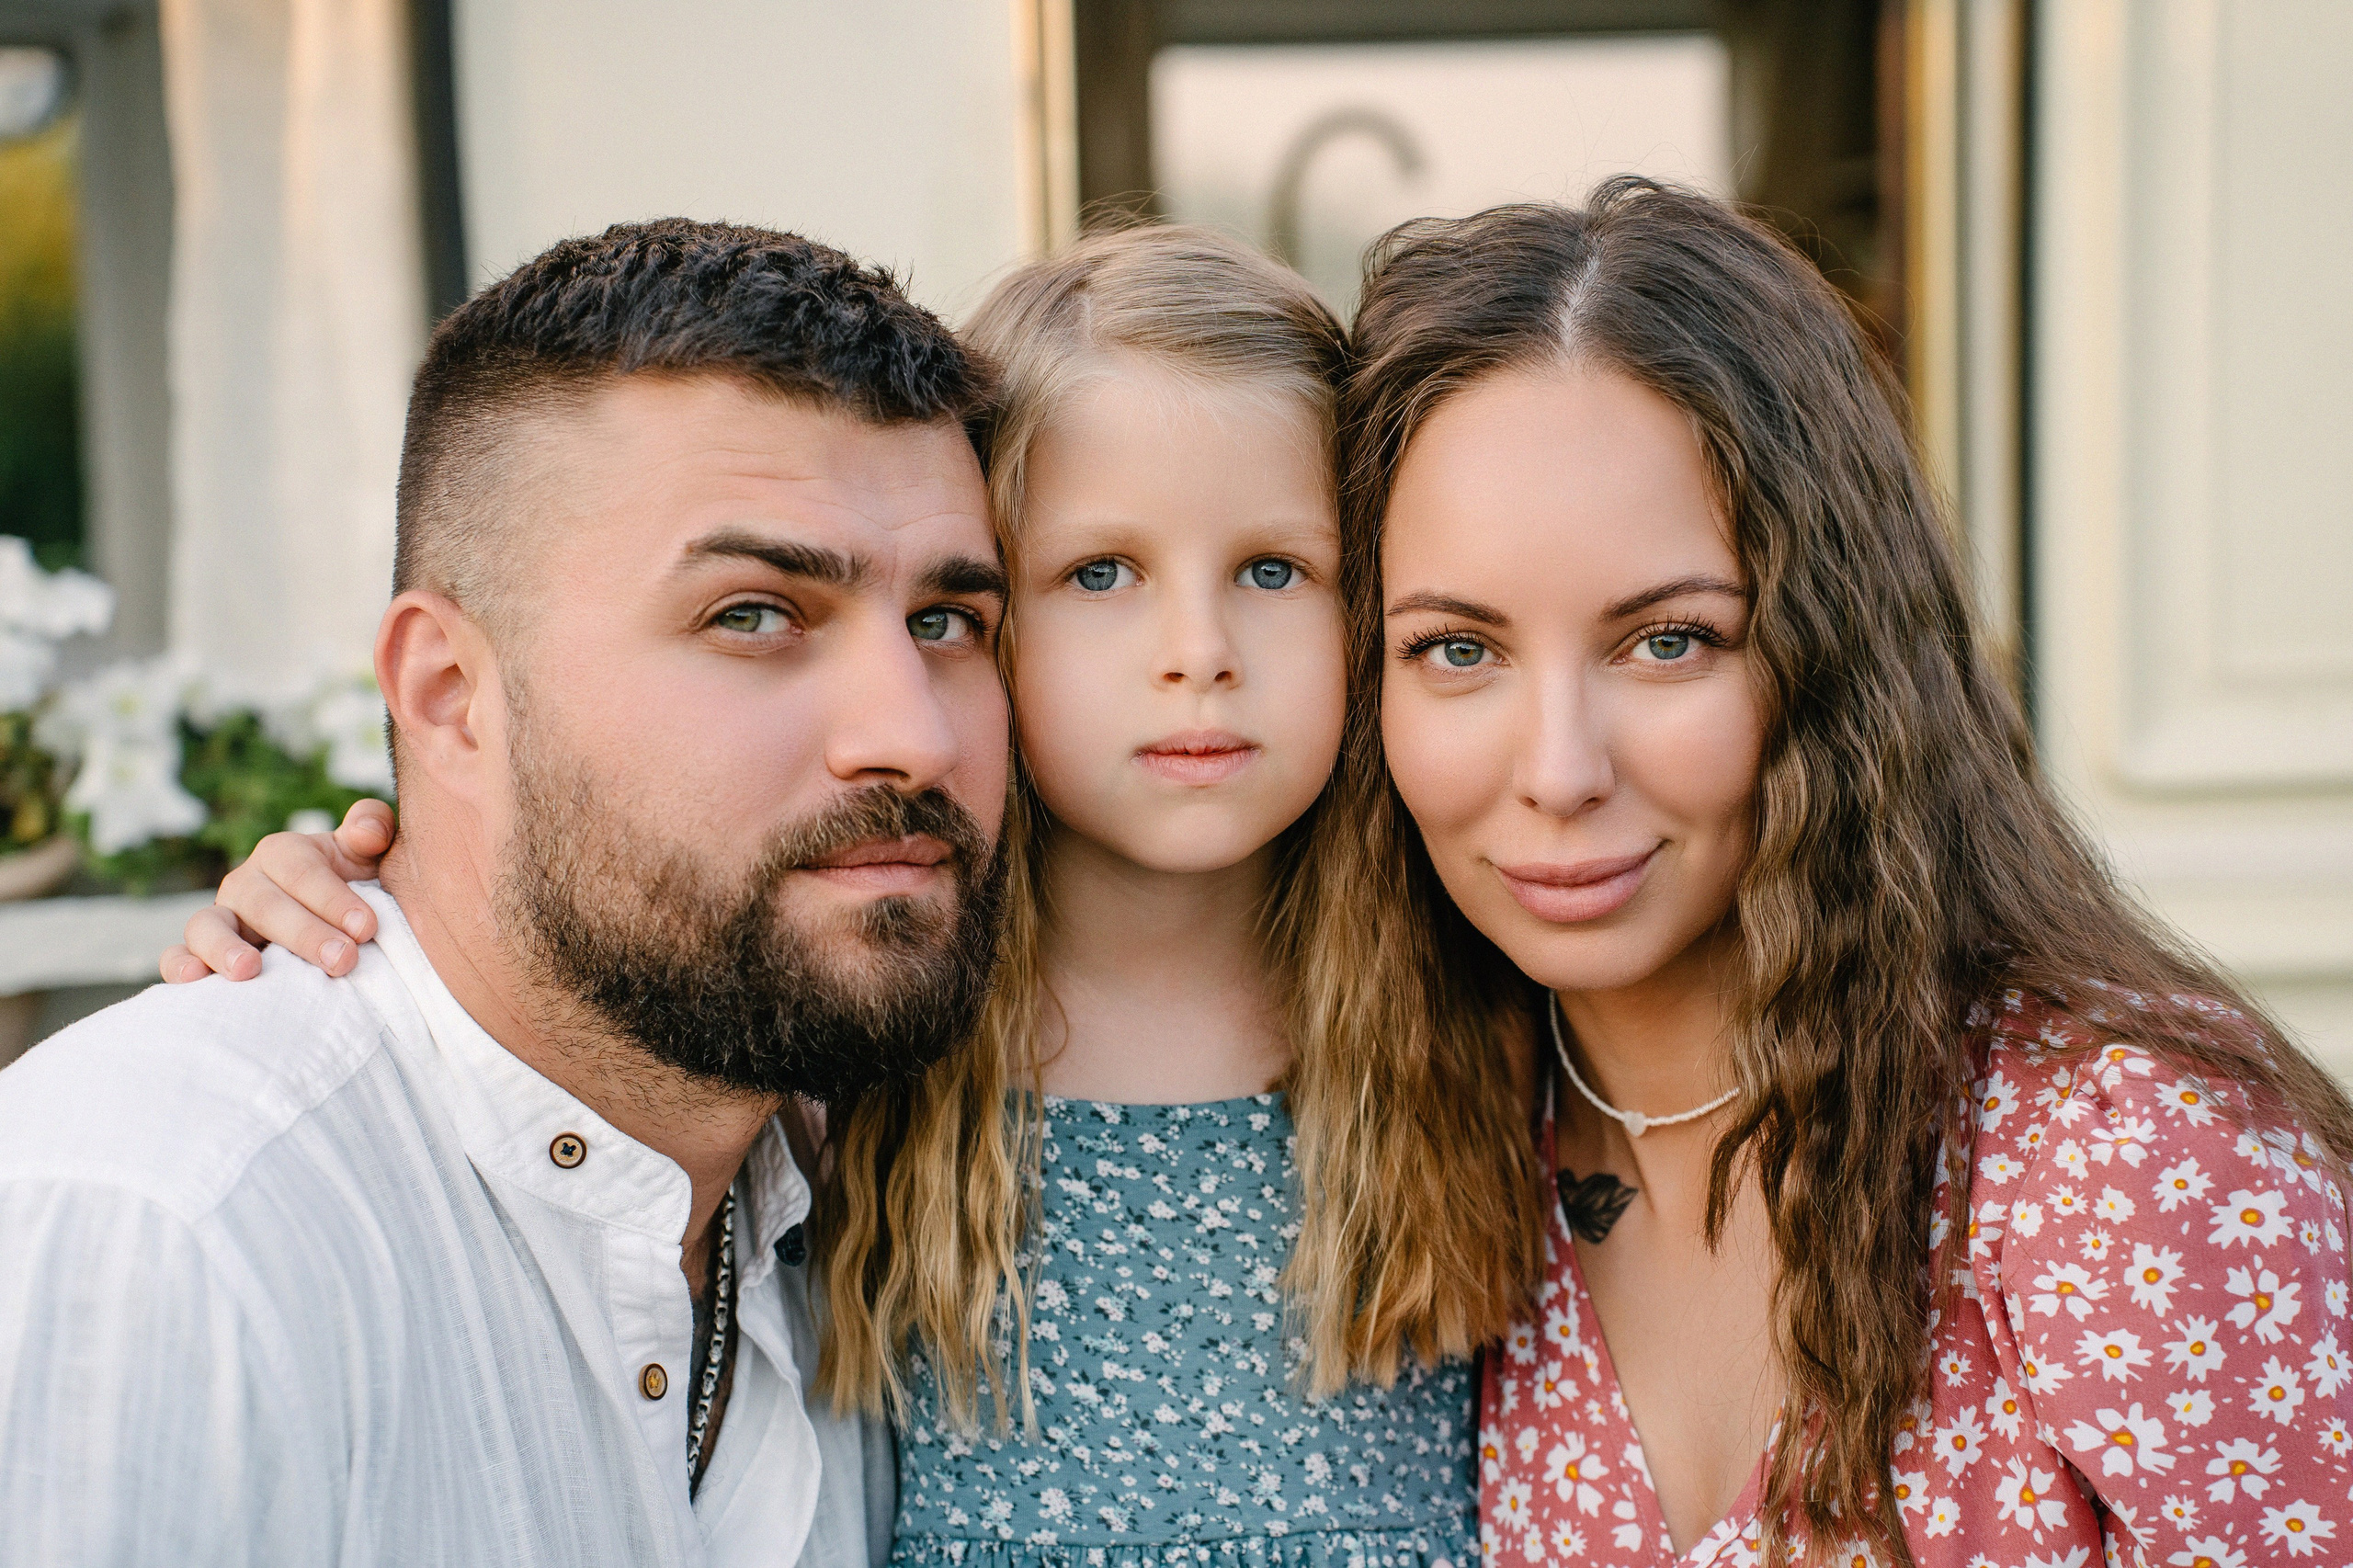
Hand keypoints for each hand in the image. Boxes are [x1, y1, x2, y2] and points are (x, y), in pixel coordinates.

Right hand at [160, 800, 395, 982]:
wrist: (334, 930)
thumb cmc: (355, 890)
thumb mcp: (368, 857)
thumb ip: (372, 828)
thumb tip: (367, 830)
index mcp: (284, 854)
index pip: (303, 871)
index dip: (333, 898)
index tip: (367, 928)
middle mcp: (245, 883)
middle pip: (264, 904)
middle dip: (304, 933)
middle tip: (342, 960)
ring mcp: (219, 918)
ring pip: (208, 926)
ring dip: (225, 948)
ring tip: (250, 970)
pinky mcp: (200, 953)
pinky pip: (177, 956)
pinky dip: (179, 966)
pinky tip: (194, 979)